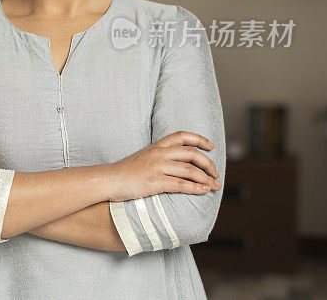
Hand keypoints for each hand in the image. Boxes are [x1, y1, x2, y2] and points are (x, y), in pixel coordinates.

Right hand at [107, 131, 221, 201]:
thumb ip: (160, 156)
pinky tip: (204, 191)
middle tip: (216, 173)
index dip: (199, 139)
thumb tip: (178, 162)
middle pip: (191, 154)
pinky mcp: (154, 182)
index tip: (211, 146)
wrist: (110, 180)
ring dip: (206, 178)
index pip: (182, 136)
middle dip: (208, 163)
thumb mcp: (144, 156)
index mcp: (157, 146)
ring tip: (215, 185)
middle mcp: (158, 154)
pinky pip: (181, 184)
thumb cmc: (126, 171)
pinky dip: (196, 188)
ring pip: (189, 170)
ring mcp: (157, 168)